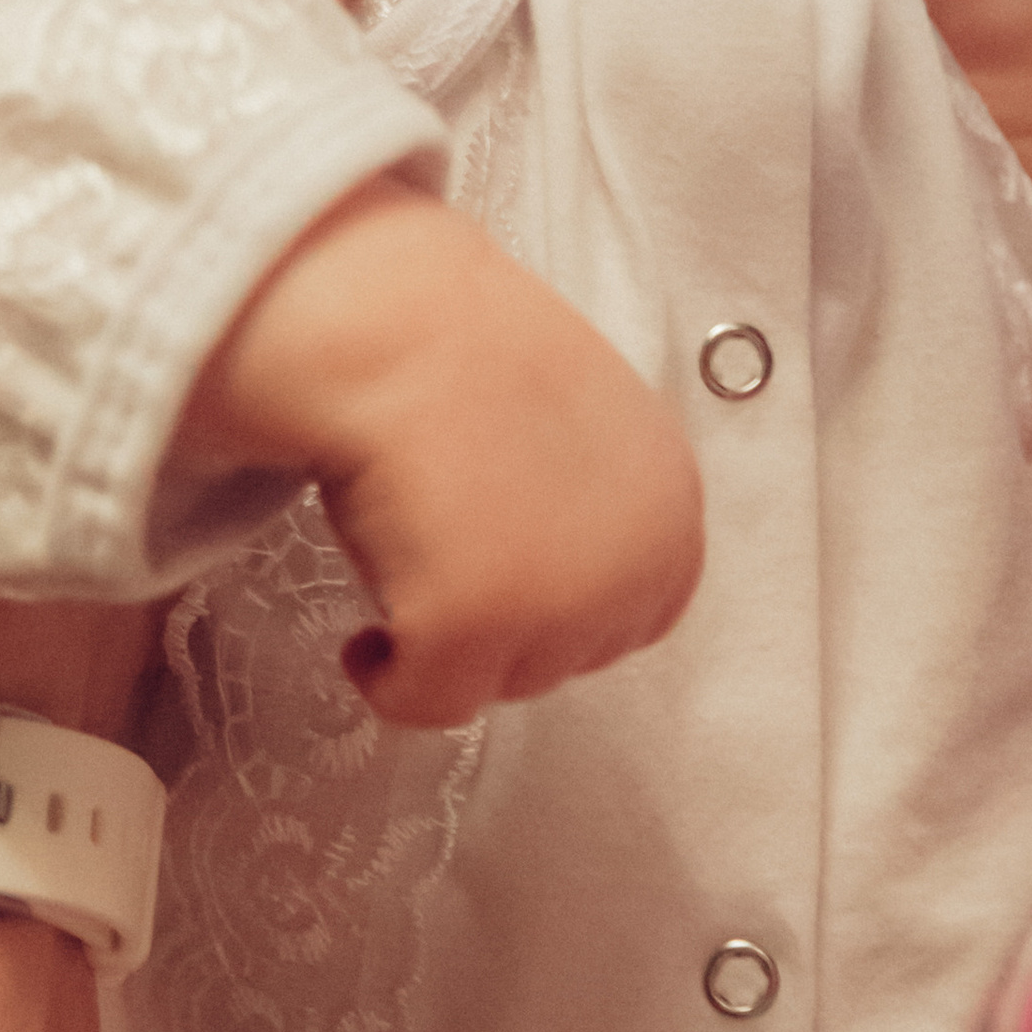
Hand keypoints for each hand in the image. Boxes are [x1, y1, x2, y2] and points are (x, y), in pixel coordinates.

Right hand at [175, 176, 704, 728]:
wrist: (395, 327)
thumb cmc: (465, 357)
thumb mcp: (584, 431)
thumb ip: (600, 511)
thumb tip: (555, 567)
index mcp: (669, 512)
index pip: (634, 616)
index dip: (557, 606)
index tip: (498, 576)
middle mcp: (635, 568)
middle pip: (565, 658)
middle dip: (502, 630)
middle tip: (437, 564)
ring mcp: (560, 605)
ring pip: (498, 685)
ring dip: (447, 648)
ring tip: (404, 571)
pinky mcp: (476, 629)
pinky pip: (426, 704)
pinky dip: (388, 683)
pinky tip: (361, 641)